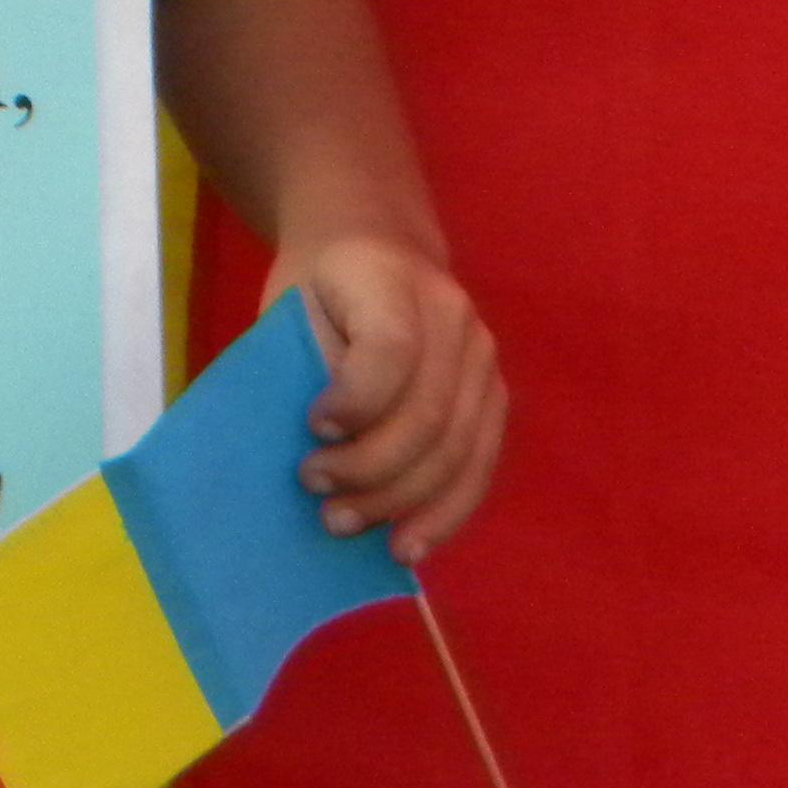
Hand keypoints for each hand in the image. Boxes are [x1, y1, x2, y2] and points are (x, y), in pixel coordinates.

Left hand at [272, 233, 503, 564]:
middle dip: (370, 469)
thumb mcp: (292, 301)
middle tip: (316, 494)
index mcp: (390, 277)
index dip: (355, 401)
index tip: (312, 430)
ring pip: (458, 449)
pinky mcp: (494, 396)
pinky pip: (479, 465)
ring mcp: (482, 356)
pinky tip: (409, 544)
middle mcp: (452, 314)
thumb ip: (306, 365)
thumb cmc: (316, 284)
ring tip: (345, 525)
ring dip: (401, 501)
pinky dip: (444, 512)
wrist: (372, 242)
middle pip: (428, 413)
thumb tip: (313, 454)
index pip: (391, 350)